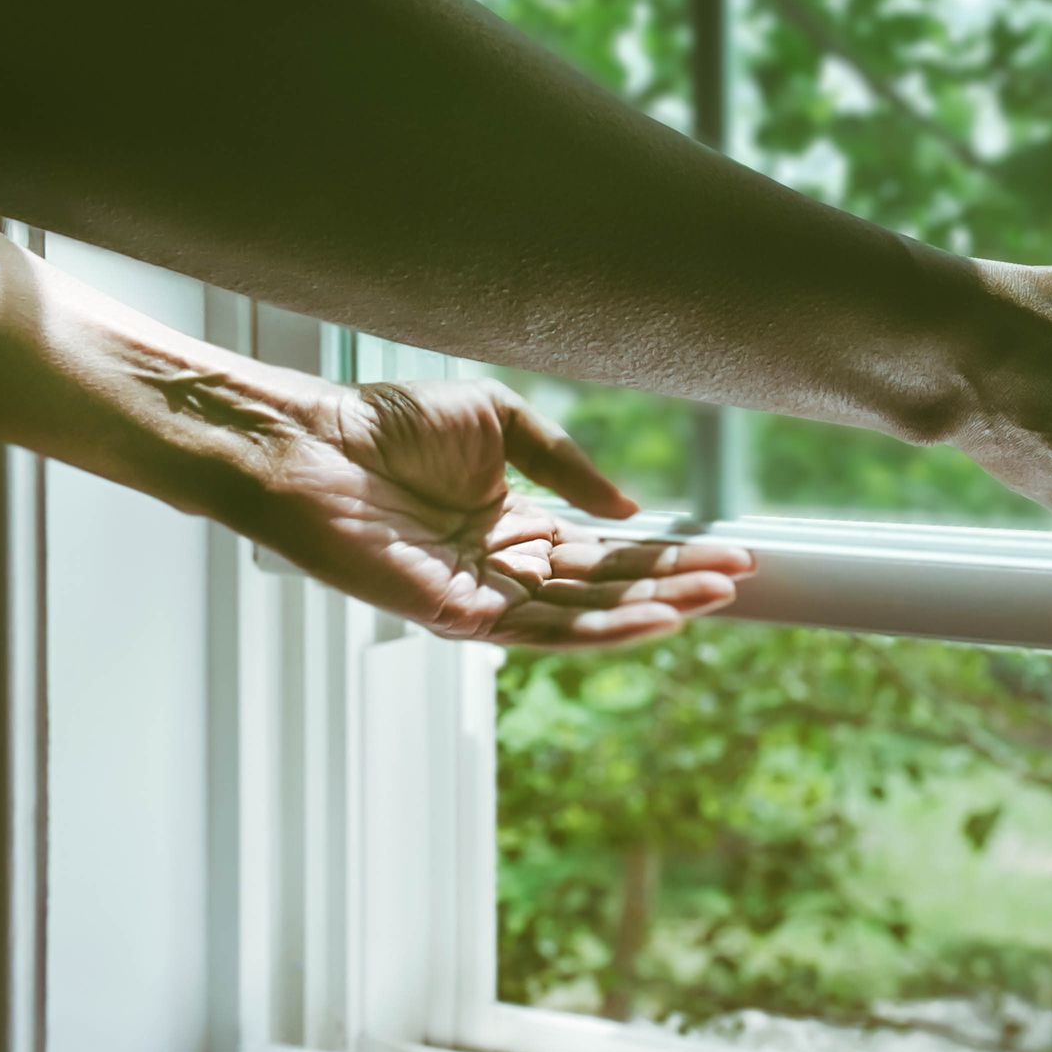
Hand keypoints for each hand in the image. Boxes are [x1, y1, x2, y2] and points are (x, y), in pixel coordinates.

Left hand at [247, 377, 752, 650]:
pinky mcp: (457, 615)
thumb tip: (630, 510)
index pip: (609, 550)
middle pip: (608, 587)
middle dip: (676, 584)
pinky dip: (603, 626)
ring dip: (654, 609)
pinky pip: (541, 630)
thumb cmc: (389, 424)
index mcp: (517, 525)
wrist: (312, 442)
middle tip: (739, 579)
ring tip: (715, 597)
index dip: (669, 553)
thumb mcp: (500, 421)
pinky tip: (653, 614)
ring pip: (585, 616)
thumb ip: (565, 465)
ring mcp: (484, 596)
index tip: (730, 553)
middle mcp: (506, 569)